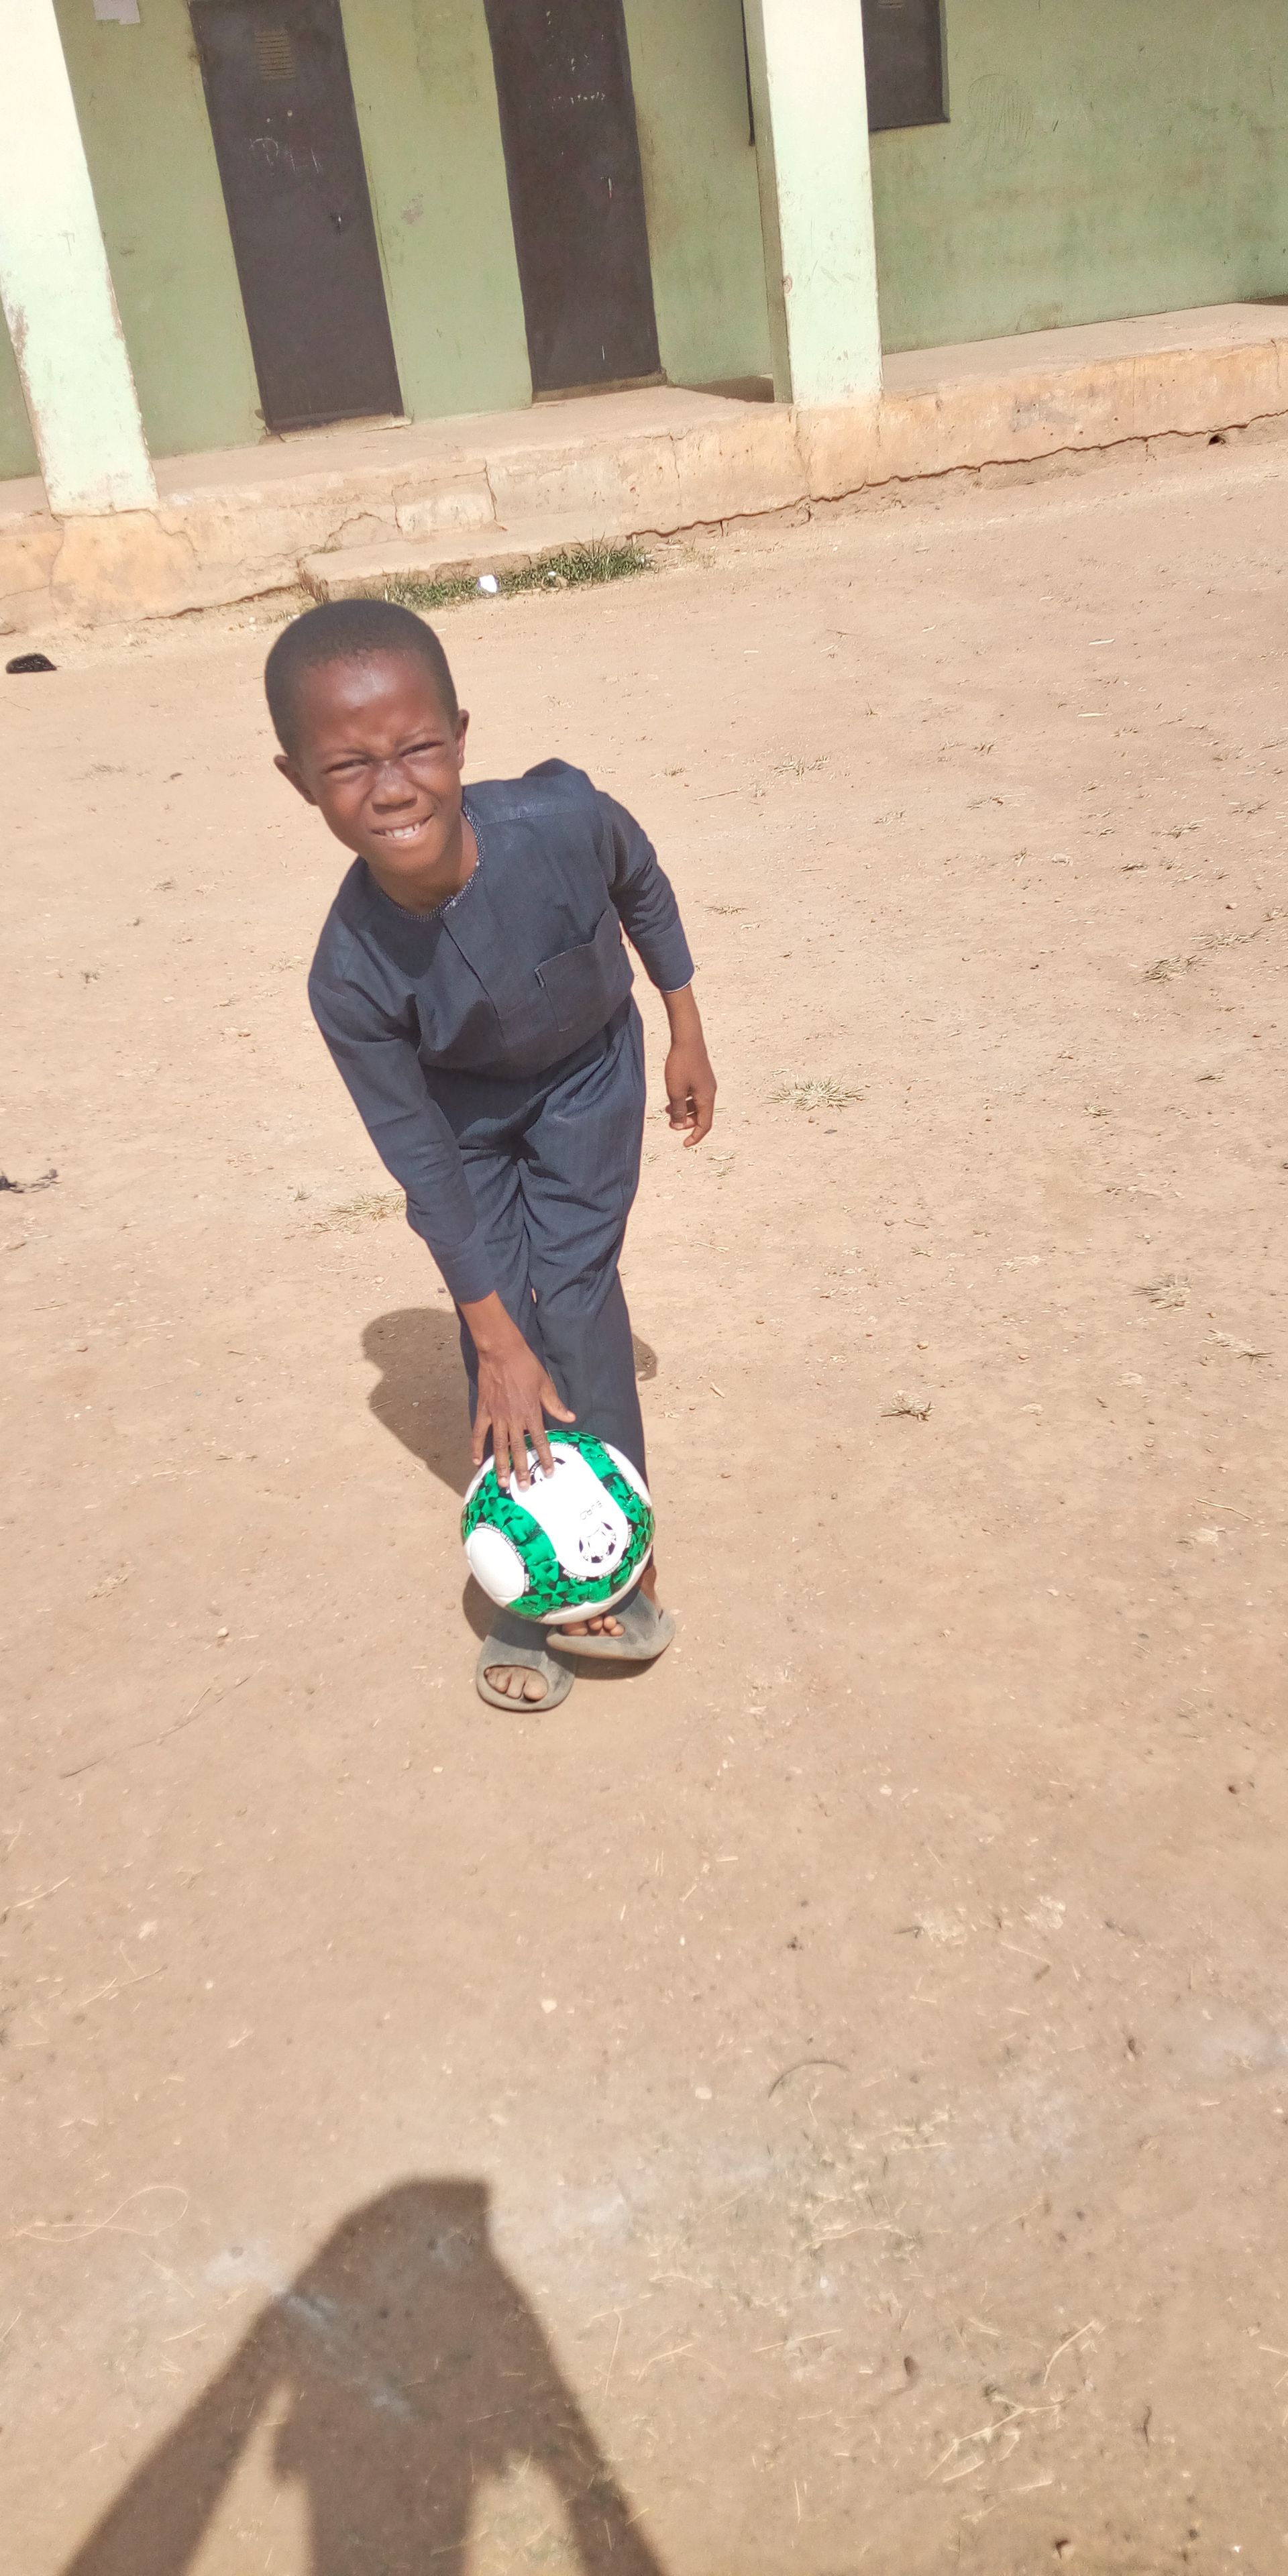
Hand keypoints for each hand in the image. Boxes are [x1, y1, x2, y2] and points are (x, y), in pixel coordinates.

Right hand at [461, 1294, 574, 1488]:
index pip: (540, 1441)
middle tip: (524, 1487)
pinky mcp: (483, 1411)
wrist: (501, 1352)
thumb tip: (571, 1418)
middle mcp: (514, 1418)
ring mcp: (497, 1416)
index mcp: (531, 1412)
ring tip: (502, 1482)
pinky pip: (479, 1433)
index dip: (544, 1458)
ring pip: (499, 1446)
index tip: (548, 1473)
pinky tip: (476, 1461)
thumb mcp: (545, 1384)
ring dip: (500, 1465)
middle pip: (518, 1449)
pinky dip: (476, 1447)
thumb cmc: (526, 1366)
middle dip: (521, 1470)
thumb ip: (555, 1404)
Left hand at [662, 984, 715, 1147]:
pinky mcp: (702, 1076)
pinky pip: (695, 1095)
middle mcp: (710, 1092)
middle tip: (670, 1123)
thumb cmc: (681, 1064)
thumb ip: (676, 1110)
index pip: (704, 1125)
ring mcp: (707, 1084)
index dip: (695, 1136)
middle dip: (686, 1123)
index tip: (685, 1144)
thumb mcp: (675, 1091)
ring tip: (666, 1110)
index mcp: (706, 1098)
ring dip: (684, 1111)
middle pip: (701, 1116)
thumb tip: (677, 1125)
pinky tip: (672, 1096)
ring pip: (697, 1105)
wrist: (687, 1038)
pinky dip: (685, 1100)